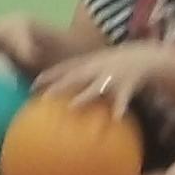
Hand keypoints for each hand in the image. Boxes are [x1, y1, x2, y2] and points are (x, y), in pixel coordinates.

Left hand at [33, 43, 164, 109]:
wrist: (143, 56)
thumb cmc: (113, 63)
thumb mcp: (95, 64)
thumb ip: (78, 74)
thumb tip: (57, 87)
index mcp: (88, 63)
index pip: (64, 68)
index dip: (48, 75)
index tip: (32, 85)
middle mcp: (97, 69)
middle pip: (75, 77)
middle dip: (59, 85)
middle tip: (44, 97)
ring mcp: (110, 77)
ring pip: (95, 88)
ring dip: (84, 96)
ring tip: (72, 106)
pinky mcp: (126, 86)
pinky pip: (122, 99)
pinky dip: (119, 108)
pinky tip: (115, 119)